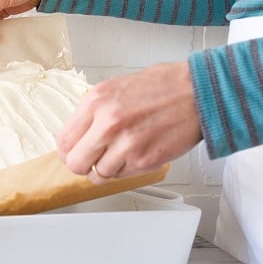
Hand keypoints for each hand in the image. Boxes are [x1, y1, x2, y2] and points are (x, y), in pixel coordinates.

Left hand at [57, 61, 201, 183]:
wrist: (198, 92)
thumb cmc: (164, 87)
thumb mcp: (116, 88)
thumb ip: (94, 112)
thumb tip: (78, 134)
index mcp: (96, 101)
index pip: (64, 141)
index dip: (69, 151)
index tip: (76, 152)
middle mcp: (108, 123)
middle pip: (75, 163)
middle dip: (83, 164)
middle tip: (93, 159)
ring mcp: (125, 144)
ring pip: (98, 174)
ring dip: (107, 168)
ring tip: (121, 152)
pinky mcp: (144, 160)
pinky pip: (121, 176)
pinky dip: (125, 170)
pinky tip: (136, 153)